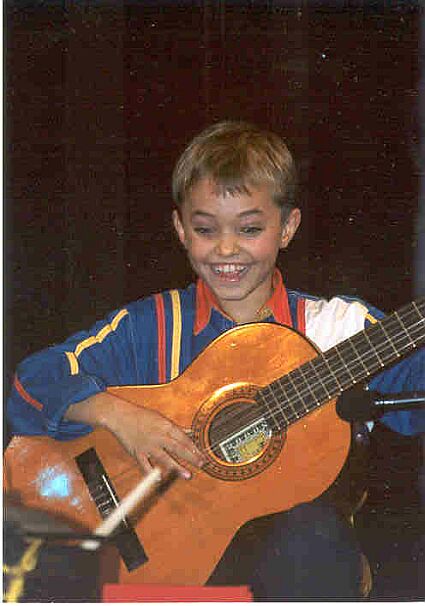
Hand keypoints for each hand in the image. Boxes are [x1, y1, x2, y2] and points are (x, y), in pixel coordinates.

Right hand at [66, 392, 205, 478]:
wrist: (120, 416)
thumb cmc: (141, 415)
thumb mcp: (161, 418)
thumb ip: (176, 427)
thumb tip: (190, 432)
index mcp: (165, 426)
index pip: (183, 438)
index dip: (195, 447)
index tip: (203, 454)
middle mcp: (158, 436)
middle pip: (178, 448)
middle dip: (191, 457)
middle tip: (201, 464)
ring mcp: (148, 445)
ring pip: (165, 458)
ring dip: (177, 467)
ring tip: (188, 475)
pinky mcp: (137, 452)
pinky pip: (145, 465)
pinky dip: (151, 473)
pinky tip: (159, 479)